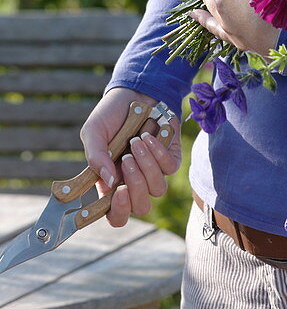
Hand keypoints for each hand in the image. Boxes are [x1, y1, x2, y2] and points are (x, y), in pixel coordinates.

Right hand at [80, 87, 180, 227]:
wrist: (134, 92)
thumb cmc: (111, 115)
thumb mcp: (94, 132)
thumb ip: (96, 157)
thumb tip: (108, 182)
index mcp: (111, 184)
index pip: (116, 215)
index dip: (119, 212)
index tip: (119, 193)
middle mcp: (134, 182)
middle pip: (141, 207)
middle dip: (135, 185)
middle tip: (126, 159)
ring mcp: (154, 171)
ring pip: (157, 188)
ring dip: (146, 165)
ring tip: (135, 142)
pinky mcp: (170, 158)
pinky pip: (170, 167)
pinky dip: (158, 152)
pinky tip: (148, 136)